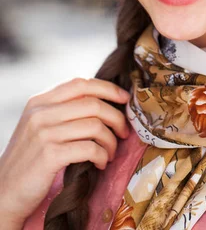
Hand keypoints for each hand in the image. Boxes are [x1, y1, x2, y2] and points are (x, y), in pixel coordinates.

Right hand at [0, 77, 130, 226]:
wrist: (3, 193)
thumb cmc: (29, 160)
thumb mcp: (39, 125)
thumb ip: (63, 110)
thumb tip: (102, 100)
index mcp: (39, 101)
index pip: (81, 83)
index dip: (108, 88)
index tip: (124, 98)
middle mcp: (40, 113)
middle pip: (93, 104)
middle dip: (116, 117)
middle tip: (123, 132)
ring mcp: (44, 133)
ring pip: (95, 126)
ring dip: (111, 141)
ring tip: (111, 152)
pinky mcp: (50, 155)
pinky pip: (90, 148)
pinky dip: (102, 156)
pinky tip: (101, 163)